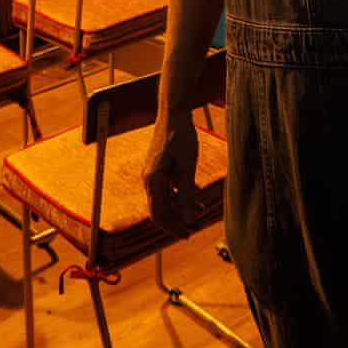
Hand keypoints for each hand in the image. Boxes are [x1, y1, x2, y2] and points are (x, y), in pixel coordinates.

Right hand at [141, 112, 201, 237]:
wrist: (173, 114)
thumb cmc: (181, 137)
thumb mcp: (188, 166)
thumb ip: (187, 194)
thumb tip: (189, 219)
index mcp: (153, 180)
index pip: (158, 213)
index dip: (172, 227)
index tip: (188, 234)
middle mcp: (149, 179)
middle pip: (159, 209)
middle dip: (176, 221)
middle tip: (194, 230)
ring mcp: (152, 174)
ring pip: (163, 200)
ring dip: (179, 209)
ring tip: (199, 213)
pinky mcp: (158, 169)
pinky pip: (166, 190)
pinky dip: (179, 197)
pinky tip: (195, 198)